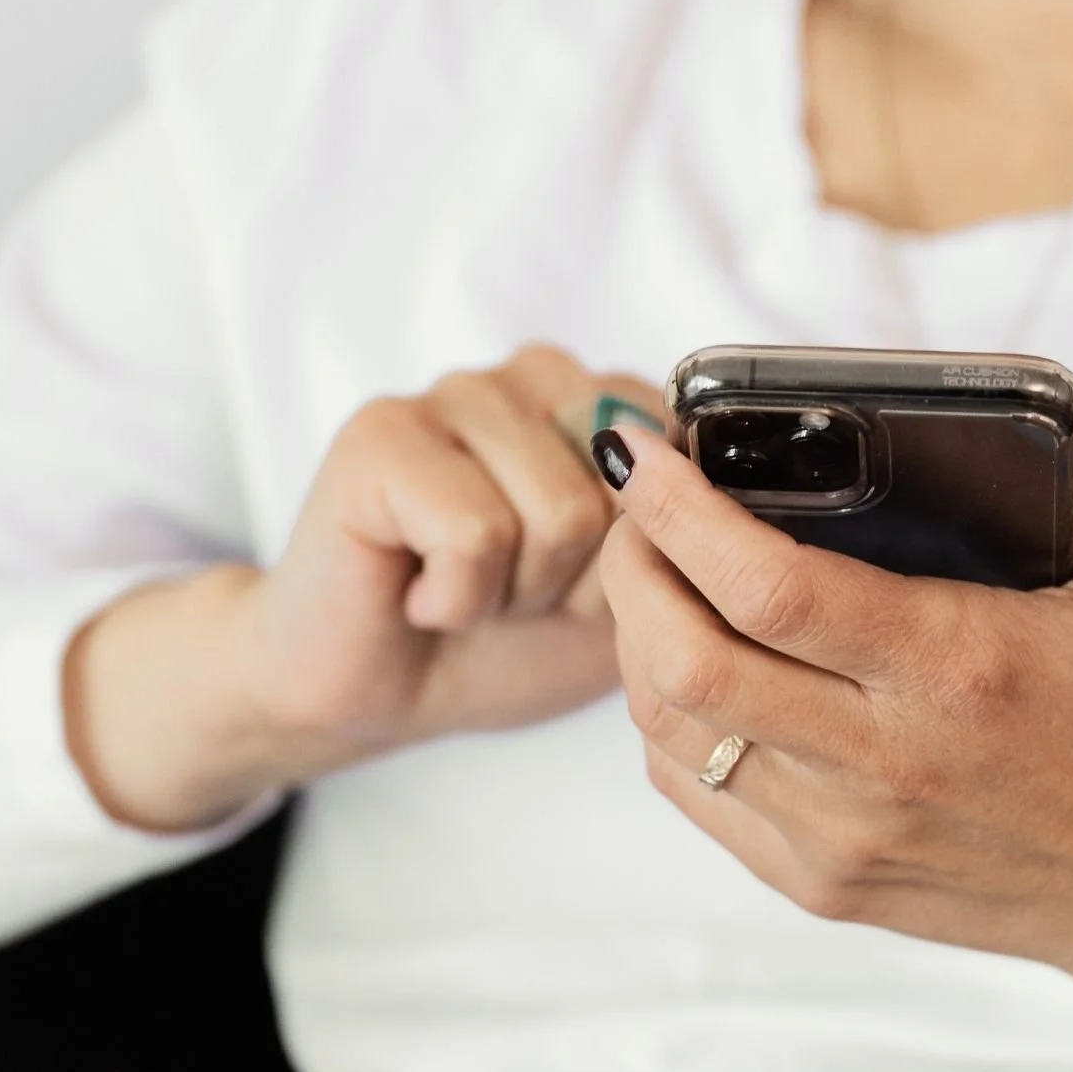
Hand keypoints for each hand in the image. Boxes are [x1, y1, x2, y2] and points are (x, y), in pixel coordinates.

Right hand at [65, 345, 658, 828]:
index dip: (643, 561)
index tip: (582, 582)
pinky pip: (476, 532)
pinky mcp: (381, 432)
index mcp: (610, 400)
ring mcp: (457, 391)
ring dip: (517, 592)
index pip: (689, 468)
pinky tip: (420, 594)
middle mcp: (538, 375)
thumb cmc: (510, 641)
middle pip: (630, 494)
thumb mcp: (634, 598)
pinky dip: (457, 599)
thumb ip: (683, 534)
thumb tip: (692, 482)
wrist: (381, 696)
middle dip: (583, 580)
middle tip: (515, 590)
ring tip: (468, 589)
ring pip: (560, 514)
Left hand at [597, 376, 1072, 1071]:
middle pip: (686, 663)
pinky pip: (694, 797)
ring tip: (652, 576)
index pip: (770, 588)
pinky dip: (664, 724)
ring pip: (672, 732)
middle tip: (637, 510)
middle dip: (630, 569)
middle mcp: (886, 761)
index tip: (644, 452)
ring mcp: (844, 836)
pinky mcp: (822, 885)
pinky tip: (685, 670)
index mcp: (956, 669)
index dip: (680, 514)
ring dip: (634, 641)